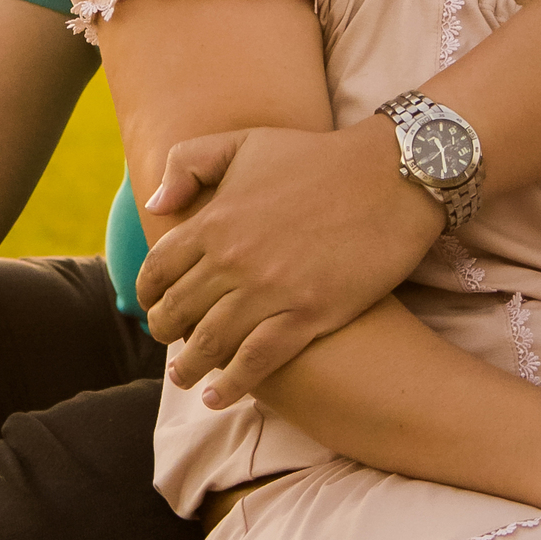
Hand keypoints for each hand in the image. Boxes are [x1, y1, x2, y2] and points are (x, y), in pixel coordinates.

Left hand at [139, 119, 444, 405]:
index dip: (148, 293)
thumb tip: (156, 205)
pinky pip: (257, 360)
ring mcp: (270, 290)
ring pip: (211, 342)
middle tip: (168, 344)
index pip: (158, 269)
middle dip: (165, 332)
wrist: (392, 176)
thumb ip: (188, 164)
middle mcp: (233, 260)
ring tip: (185, 379)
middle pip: (179, 310)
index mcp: (214, 220)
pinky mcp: (308, 314)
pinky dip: (233, 384)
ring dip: (190, 367)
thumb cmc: (317, 157)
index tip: (152, 305)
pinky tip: (220, 397)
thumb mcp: (243, 142)